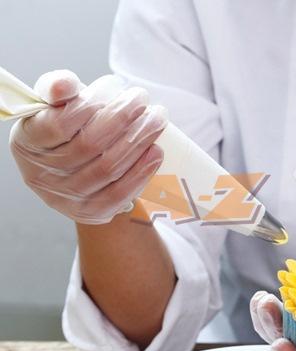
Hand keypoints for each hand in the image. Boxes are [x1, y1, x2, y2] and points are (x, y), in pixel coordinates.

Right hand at [10, 70, 166, 223]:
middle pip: (90, 145)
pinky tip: (156, 151)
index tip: (115, 85)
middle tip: (142, 98)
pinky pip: (120, 193)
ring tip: (156, 119)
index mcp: (29, 143)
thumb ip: (57, 89)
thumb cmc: (69, 131)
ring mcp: (68, 197)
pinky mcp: (92, 211)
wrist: (77, 171)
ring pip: (108, 168)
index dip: (91, 103)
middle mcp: (44, 174)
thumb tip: (66, 85)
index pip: (58, 124)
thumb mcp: (56, 106)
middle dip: (122, 117)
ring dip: (138, 141)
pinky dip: (141, 171)